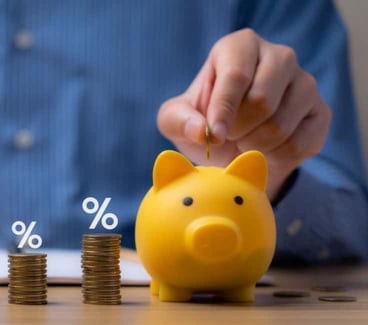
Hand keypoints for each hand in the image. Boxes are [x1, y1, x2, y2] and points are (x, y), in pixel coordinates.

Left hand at [157, 29, 330, 200]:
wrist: (234, 146)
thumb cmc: (204, 121)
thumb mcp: (176, 120)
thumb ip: (178, 120)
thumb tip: (201, 130)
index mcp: (240, 47)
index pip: (236, 76)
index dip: (223, 110)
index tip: (214, 136)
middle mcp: (278, 56)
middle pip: (263, 101)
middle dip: (238, 130)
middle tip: (228, 137)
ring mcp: (305, 83)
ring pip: (281, 125)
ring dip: (254, 146)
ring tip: (243, 142)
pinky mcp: (321, 112)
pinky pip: (299, 144)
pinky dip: (274, 158)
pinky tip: (265, 150)